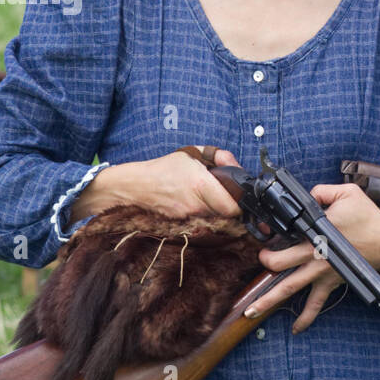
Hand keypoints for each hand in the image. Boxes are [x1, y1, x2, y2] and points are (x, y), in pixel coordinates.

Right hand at [70, 146, 243, 222]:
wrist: (136, 186)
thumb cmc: (164, 168)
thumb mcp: (192, 153)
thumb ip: (219, 156)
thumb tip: (236, 165)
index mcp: (201, 185)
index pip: (234, 206)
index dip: (242, 204)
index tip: (243, 198)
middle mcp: (197, 205)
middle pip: (228, 215)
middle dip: (234, 208)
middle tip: (234, 198)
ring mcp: (189, 217)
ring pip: (216, 220)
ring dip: (221, 212)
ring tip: (216, 200)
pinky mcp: (183, 225)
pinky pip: (203, 223)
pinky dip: (207, 216)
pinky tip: (202, 206)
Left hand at [245, 182, 379, 333]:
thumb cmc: (370, 218)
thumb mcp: (347, 193)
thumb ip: (322, 192)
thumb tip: (307, 196)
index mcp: (315, 232)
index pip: (285, 232)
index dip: (273, 232)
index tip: (266, 232)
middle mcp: (314, 255)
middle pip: (278, 264)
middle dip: (264, 262)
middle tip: (260, 258)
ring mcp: (320, 273)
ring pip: (289, 289)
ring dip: (268, 301)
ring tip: (250, 312)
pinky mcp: (331, 283)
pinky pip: (316, 305)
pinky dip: (306, 318)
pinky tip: (296, 329)